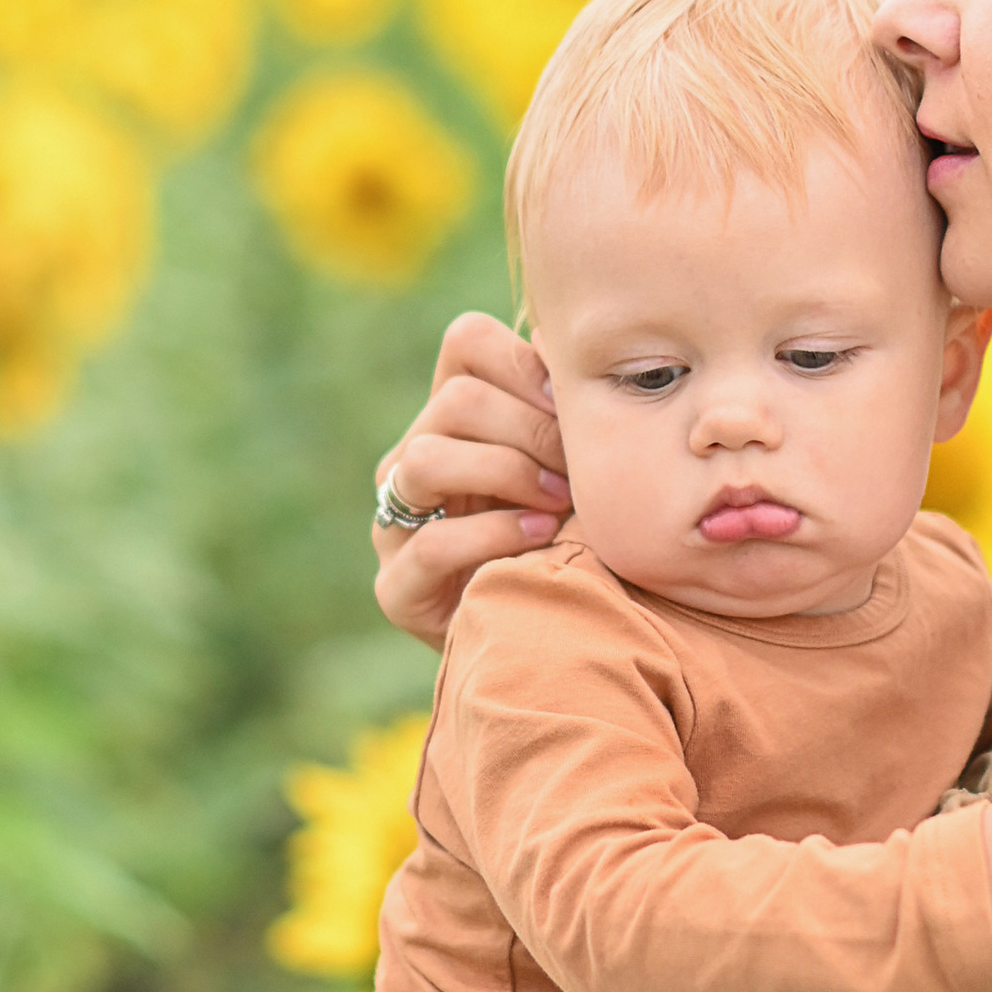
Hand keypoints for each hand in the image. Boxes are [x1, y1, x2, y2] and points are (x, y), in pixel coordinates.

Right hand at [374, 312, 573, 650]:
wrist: (545, 649)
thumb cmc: (574, 545)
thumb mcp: (578, 471)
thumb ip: (574, 418)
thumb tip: (597, 355)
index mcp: (451, 420)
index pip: (466, 342)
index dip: (523, 362)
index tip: (570, 403)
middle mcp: (410, 461)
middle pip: (457, 400)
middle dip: (532, 429)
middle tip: (578, 467)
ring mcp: (394, 523)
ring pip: (428, 457)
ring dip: (509, 473)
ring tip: (560, 503)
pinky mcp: (397, 587)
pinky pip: (434, 540)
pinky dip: (497, 533)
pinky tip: (542, 539)